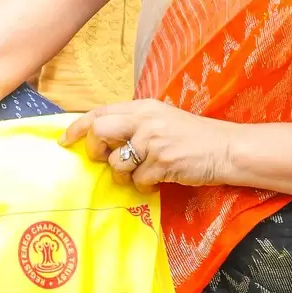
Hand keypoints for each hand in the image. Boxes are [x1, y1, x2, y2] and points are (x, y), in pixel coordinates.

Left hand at [62, 99, 233, 187]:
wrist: (226, 148)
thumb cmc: (194, 137)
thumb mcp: (162, 120)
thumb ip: (135, 125)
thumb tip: (104, 139)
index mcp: (143, 107)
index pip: (101, 111)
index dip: (78, 126)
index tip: (65, 140)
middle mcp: (146, 120)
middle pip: (100, 131)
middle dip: (95, 149)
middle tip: (104, 160)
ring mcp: (154, 141)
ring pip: (117, 163)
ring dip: (125, 175)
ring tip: (142, 173)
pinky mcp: (163, 162)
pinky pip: (138, 180)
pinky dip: (145, 185)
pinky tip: (159, 179)